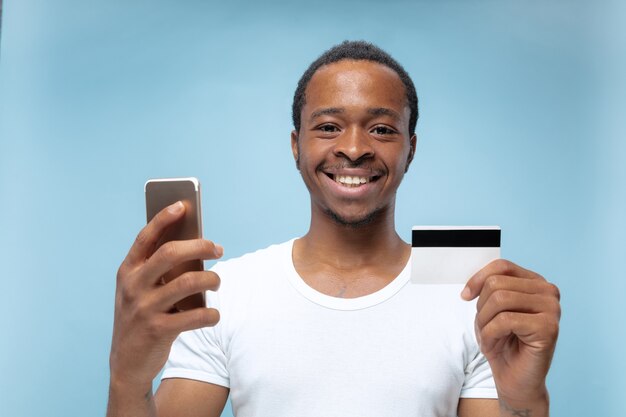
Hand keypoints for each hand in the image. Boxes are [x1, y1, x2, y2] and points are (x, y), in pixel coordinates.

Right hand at [109, 201, 221, 392]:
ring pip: (188, 282)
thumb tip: (197, 248)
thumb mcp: (141, 291)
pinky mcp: (158, 330)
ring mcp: (144, 308)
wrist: (126, 364)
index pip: (145, 237)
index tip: (183, 205)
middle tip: (218, 249)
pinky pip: (195, 315)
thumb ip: (160, 271)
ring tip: (217, 281)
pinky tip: (214, 314)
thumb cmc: (141, 317)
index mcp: (128, 271)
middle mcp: (133, 286)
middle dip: (200, 246)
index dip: (163, 218)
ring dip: (211, 279)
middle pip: (170, 253)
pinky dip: (210, 314)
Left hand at [461, 259, 560, 403]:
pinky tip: (495, 346)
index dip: (478, 279)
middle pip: (497, 283)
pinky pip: (505, 320)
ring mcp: (552, 308)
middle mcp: (548, 291)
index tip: (465, 297)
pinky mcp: (549, 327)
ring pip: (500, 299)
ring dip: (484, 322)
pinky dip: (490, 334)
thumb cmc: (503, 343)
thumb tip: (472, 286)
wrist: (514, 379)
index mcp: (535, 282)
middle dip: (481, 308)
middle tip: (484, 328)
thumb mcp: (489, 309)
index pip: (502, 266)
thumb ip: (488, 288)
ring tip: (489, 337)